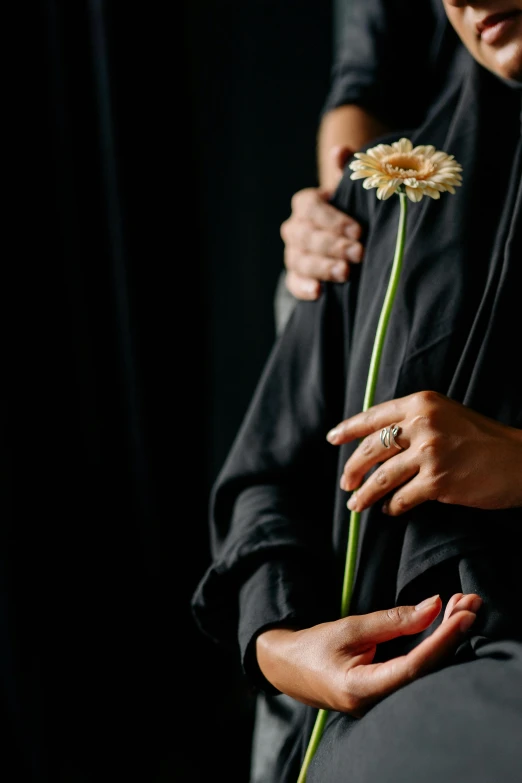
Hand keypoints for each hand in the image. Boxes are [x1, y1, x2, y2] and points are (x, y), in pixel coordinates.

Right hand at [256, 593, 481, 716]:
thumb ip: (392, 620)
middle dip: (451, 634)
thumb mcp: (349, 628)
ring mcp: (384, 701)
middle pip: (426, 670)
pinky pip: (418, 669)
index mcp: (361, 689)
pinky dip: (434, 644)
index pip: (413, 667)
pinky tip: (447, 624)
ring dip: (446, 637)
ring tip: (463, 607)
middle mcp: (377, 703)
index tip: (462, 617)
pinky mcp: (388, 691)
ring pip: (426, 670)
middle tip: (469, 603)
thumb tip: (433, 607)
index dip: (441, 641)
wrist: (289, 668)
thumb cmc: (313, 647)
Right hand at [280, 146, 363, 300]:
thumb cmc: (354, 211)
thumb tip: (340, 151)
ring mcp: (293, 253)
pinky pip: (293, 283)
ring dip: (322, 267)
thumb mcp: (355, 190)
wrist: (349, 238)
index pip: (310, 208)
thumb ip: (350, 171)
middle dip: (333, 245)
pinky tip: (319, 292)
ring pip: (300, 260)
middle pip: (306, 236)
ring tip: (346, 273)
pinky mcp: (295, 276)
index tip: (358, 230)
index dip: (332, 219)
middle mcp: (295, 228)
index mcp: (306, 203)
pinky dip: (304, 288)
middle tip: (359, 253)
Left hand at [326, 390, 521, 515]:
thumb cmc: (483, 439)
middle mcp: (422, 423)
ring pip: (381, 478)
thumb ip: (414, 420)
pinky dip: (392, 507)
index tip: (332, 439)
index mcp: (421, 403)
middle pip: (372, 449)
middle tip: (345, 483)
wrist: (520, 460)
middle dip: (353, 469)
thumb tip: (377, 440)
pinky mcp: (438, 482)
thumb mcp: (446, 415)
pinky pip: (402, 498)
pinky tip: (390, 510)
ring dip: (365, 495)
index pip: (373, 416)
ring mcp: (429, 453)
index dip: (348, 429)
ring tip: (356, 505)